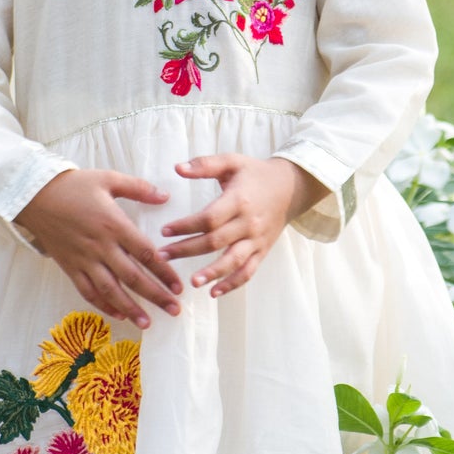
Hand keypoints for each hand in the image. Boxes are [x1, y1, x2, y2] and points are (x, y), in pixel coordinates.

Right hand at [17, 170, 181, 328]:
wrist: (34, 195)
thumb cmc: (73, 186)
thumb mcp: (108, 179)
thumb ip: (138, 188)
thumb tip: (165, 197)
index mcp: (114, 225)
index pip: (145, 253)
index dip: (164, 272)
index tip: (179, 286)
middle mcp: (100, 246)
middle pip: (132, 277)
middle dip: (155, 296)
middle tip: (174, 310)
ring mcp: (84, 260)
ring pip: (110, 290)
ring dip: (130, 308)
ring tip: (147, 323)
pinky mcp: (70, 267)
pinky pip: (87, 291)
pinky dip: (102, 305)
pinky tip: (118, 314)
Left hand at [160, 154, 326, 296]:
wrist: (291, 187)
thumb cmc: (256, 173)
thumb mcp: (232, 161)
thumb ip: (205, 164)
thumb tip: (177, 168)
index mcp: (239, 200)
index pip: (209, 218)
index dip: (186, 226)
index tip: (164, 231)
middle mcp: (248, 223)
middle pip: (215, 241)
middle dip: (186, 250)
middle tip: (162, 256)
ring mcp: (256, 240)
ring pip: (233, 261)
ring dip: (212, 273)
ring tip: (192, 282)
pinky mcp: (262, 251)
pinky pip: (248, 271)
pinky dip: (232, 284)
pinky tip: (214, 292)